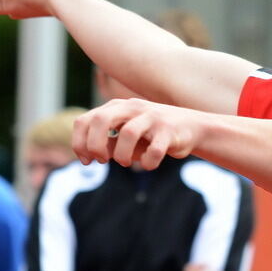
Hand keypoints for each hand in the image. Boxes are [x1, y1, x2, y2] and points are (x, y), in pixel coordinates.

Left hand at [71, 98, 204, 169]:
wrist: (191, 128)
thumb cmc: (151, 135)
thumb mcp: (125, 136)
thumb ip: (106, 141)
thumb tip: (88, 155)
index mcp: (117, 107)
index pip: (86, 120)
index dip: (80, 143)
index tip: (87, 161)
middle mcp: (132, 107)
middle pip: (101, 120)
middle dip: (95, 145)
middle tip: (102, 161)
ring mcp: (152, 117)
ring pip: (127, 133)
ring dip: (121, 155)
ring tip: (126, 162)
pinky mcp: (169, 130)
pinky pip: (154, 150)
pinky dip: (148, 162)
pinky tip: (150, 163)